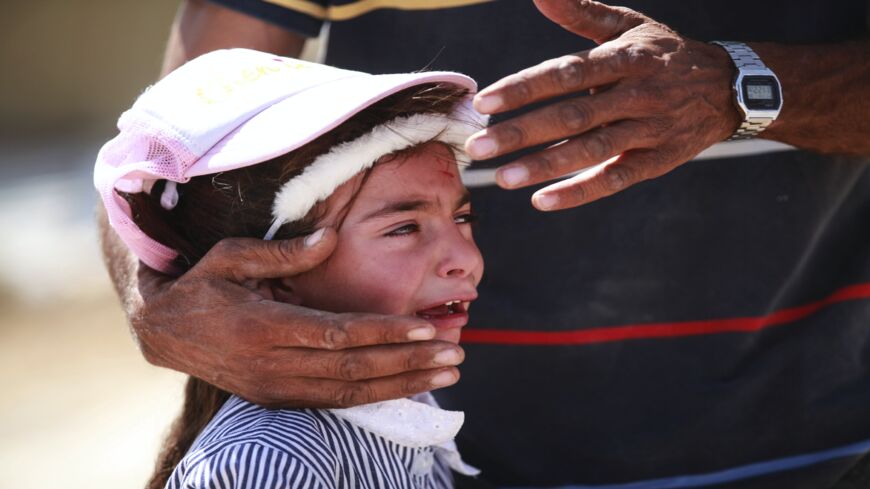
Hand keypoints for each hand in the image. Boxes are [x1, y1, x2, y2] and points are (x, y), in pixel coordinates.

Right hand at [132, 229, 462, 408]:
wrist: (163, 332)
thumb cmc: (202, 286)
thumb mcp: (229, 256)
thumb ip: (282, 252)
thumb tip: (332, 236)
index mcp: (262, 326)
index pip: (336, 334)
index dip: (384, 332)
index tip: (425, 326)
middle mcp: (272, 365)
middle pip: (353, 369)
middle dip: (408, 363)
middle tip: (455, 355)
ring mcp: (275, 389)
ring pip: (350, 394)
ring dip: (402, 386)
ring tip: (445, 375)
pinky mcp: (277, 400)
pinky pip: (335, 403)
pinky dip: (376, 397)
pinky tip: (408, 388)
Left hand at [465, 0, 740, 209]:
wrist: (730, 88)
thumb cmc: (664, 54)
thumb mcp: (630, 26)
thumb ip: (582, 13)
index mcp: (625, 58)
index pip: (567, 74)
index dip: (526, 88)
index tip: (485, 103)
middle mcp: (637, 94)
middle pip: (573, 115)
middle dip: (522, 133)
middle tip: (478, 148)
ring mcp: (649, 129)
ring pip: (591, 150)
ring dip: (545, 167)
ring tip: (502, 179)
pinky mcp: (658, 161)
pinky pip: (616, 178)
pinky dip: (579, 191)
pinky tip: (542, 202)